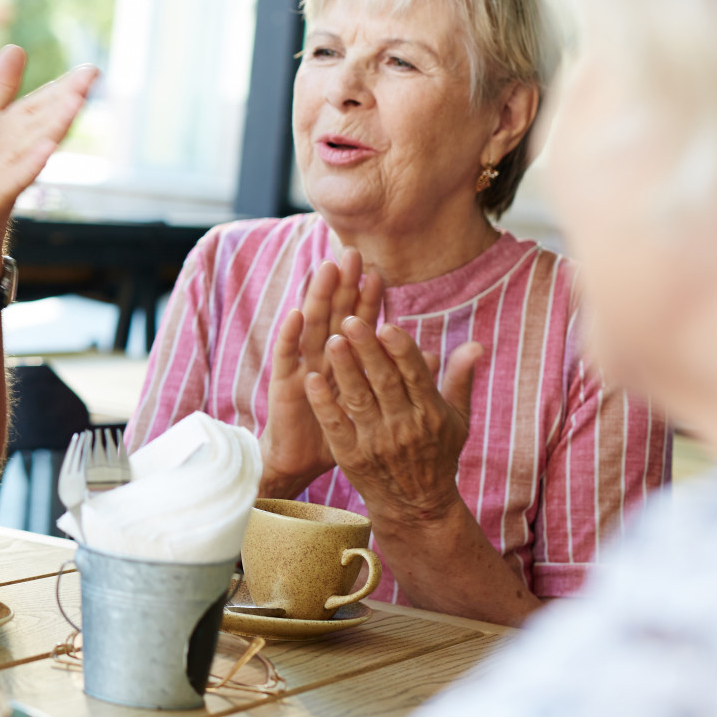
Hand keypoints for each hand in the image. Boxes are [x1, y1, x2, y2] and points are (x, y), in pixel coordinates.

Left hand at [0, 46, 98, 288]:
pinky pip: (14, 179)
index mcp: (15, 132)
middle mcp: (18, 152)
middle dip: (65, 99)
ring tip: (74, 102)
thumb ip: (0, 87)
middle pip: (44, 122)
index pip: (42, 105)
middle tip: (92, 76)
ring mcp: (7, 175)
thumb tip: (16, 46)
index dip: (64, 87)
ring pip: (34, 146)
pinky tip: (45, 150)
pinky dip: (30, 165)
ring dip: (54, 125)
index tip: (91, 69)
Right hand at [262, 253, 382, 496]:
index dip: (368, 300)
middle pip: (335, 315)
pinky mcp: (284, 384)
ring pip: (311, 326)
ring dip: (318, 298)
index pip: (360, 323)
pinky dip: (290, 335)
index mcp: (346, 360)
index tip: (379, 274)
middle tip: (352, 255)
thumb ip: (401, 376)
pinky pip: (287, 357)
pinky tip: (296, 314)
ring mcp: (303, 367)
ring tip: (326, 270)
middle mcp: (323, 357)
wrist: (304, 460)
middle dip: (343, 286)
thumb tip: (431, 352)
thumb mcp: (377, 404)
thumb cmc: (344, 431)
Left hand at [306, 318, 483, 528]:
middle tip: (350, 320)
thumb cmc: (438, 453)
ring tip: (332, 339)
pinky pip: (335, 424)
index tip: (386, 325)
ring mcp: (376, 442)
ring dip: (345, 369)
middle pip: (383, 382)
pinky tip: (312, 379)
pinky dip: (324, 403)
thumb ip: (460, 379)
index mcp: (430, 413)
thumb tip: (476, 344)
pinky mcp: (351, 455)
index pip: (415, 375)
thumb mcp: (457, 420)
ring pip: (358, 399)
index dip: (401, 350)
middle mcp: (404, 426)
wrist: (416, 505)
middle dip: (367, 350)